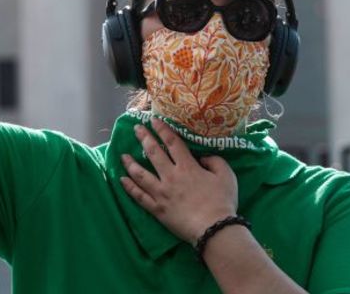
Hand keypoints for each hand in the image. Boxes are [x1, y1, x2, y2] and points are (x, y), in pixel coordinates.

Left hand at [120, 118, 237, 243]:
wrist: (214, 229)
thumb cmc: (222, 201)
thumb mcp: (226, 175)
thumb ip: (215, 161)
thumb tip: (202, 157)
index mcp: (188, 166)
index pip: (172, 142)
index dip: (162, 129)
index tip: (153, 120)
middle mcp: (171, 176)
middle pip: (153, 153)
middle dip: (144, 139)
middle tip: (136, 129)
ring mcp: (161, 193)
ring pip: (141, 174)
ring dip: (130, 163)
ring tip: (123, 155)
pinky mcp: (157, 209)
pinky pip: (139, 196)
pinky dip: (129, 187)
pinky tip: (122, 180)